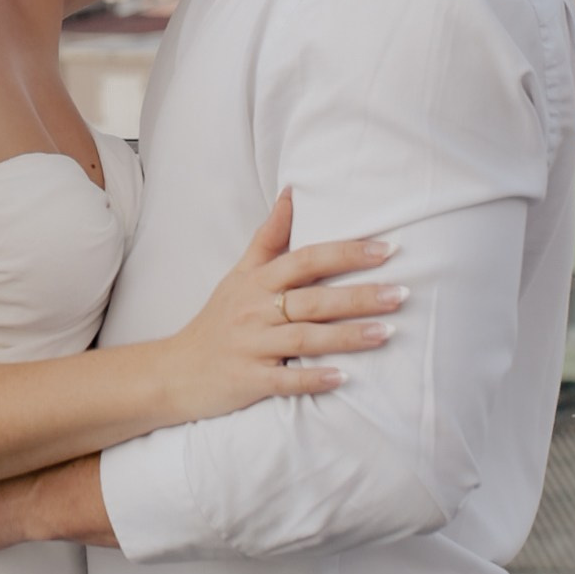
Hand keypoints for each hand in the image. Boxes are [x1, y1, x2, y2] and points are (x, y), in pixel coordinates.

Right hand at [163, 195, 399, 422]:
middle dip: (359, 296)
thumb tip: (293, 193)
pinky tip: (343, 378)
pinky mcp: (247, 380)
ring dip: (347, 336)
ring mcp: (250, 347)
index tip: (387, 250)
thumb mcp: (238, 275)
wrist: (174, 372)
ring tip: (387, 332)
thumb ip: (269, 237)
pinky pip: (284, 380)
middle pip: (313, 299)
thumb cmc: (216, 321)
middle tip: (401, 294)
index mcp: (256, 282)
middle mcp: (254, 311)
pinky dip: (313, 379)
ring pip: (305, 338)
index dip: (346, 253)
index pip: (305, 259)